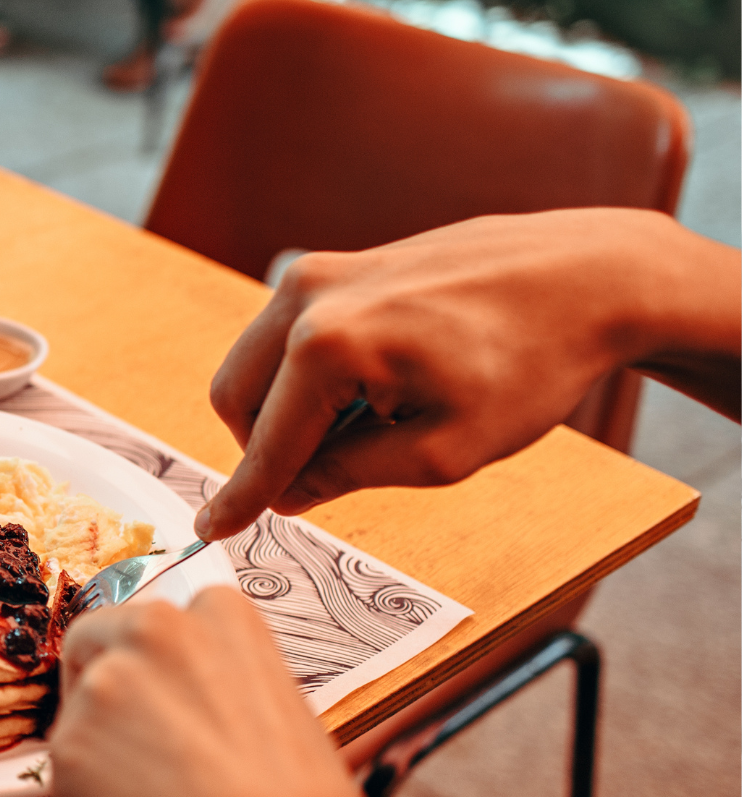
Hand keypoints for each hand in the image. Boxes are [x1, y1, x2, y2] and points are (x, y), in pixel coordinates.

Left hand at [51, 589, 409, 796]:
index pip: (156, 616)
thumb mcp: (285, 721)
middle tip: (132, 747)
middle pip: (93, 641)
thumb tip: (193, 709)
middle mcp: (153, 631)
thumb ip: (224, 690)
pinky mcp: (65, 747)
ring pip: (78, 717)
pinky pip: (64, 777)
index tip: (156, 693)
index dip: (148, 661)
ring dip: (99, 757)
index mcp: (220, 616)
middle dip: (98, 683)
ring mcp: (102, 687)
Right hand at [194, 208, 740, 541]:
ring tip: (378, 419)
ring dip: (291, 410)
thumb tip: (288, 491)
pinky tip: (384, 384)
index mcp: (329, 346)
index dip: (242, 498)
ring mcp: (316, 271)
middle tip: (336, 474)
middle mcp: (306, 297)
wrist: (586, 274)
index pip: (266, 444)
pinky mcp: (334, 263)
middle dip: (268, 448)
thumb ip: (352, 474)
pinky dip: (310, 377)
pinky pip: (286, 337)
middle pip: (236, 399)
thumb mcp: (446, 451)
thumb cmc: (530, 362)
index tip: (210, 532)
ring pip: (255, 366)